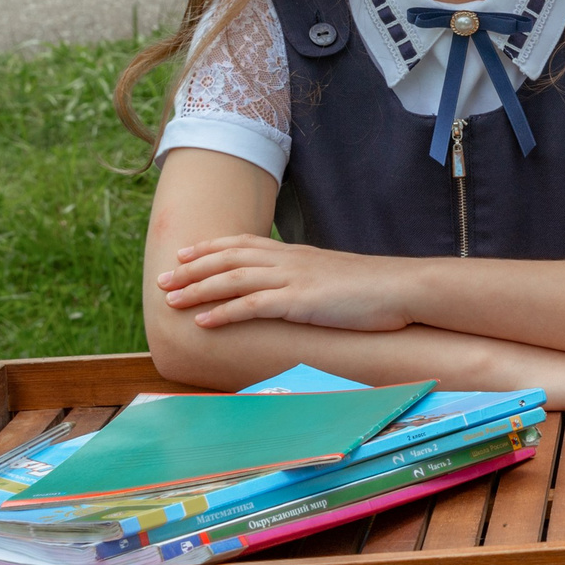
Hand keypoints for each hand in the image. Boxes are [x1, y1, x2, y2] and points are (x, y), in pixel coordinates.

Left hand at [158, 236, 413, 331]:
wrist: (403, 288)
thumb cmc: (374, 289)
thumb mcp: (333, 278)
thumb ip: (308, 280)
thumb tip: (294, 291)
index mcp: (295, 253)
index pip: (242, 243)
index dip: (209, 248)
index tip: (183, 253)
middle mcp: (288, 260)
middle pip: (228, 258)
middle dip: (191, 268)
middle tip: (161, 279)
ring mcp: (294, 279)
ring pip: (233, 278)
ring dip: (197, 289)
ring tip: (170, 300)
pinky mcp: (301, 301)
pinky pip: (253, 305)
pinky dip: (224, 312)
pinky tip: (203, 321)